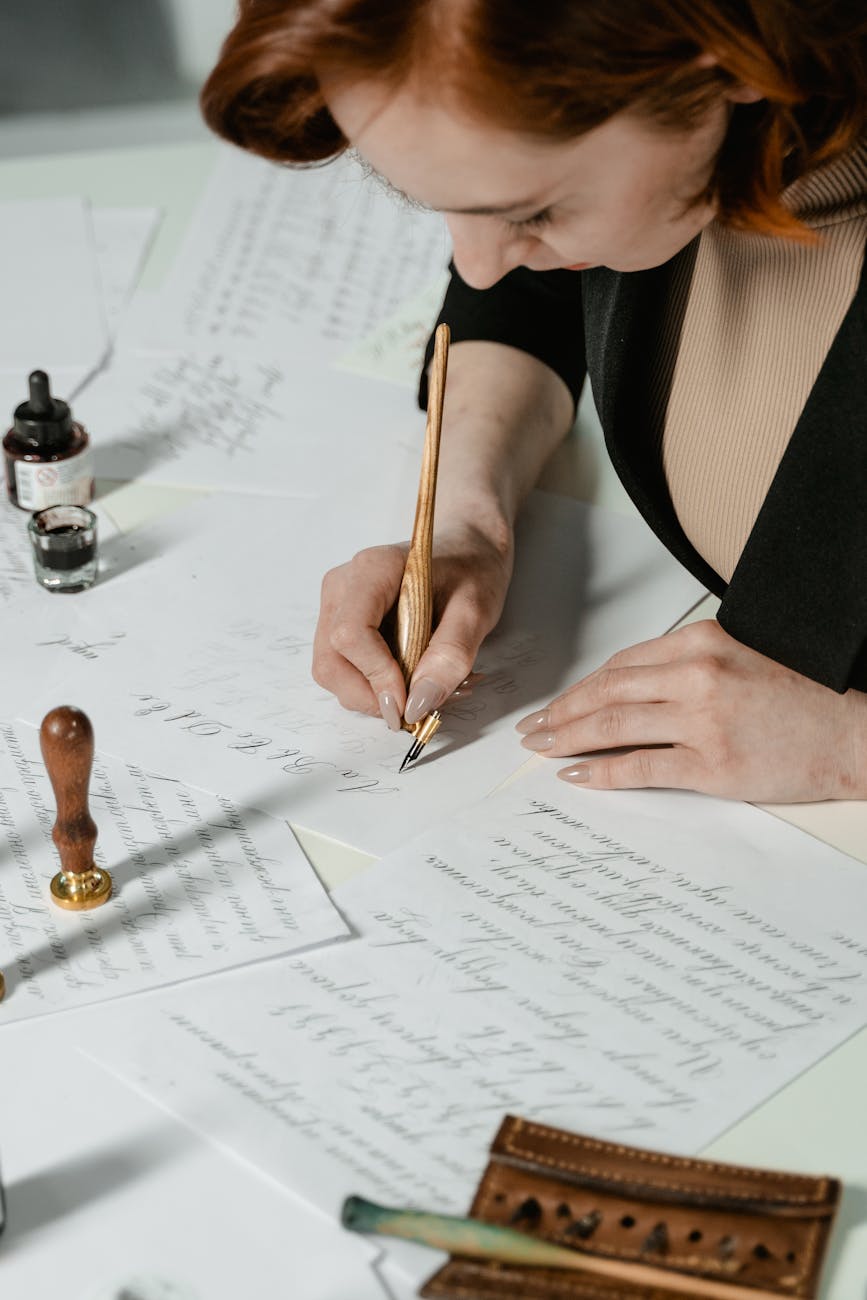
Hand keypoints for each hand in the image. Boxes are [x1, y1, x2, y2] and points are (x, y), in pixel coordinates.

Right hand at [313, 523, 513, 728]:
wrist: (467, 545)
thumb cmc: (472, 566)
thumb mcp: (477, 608)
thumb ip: (451, 655)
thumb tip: (420, 703)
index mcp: (372, 570)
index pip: (350, 633)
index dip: (376, 676)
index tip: (410, 703)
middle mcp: (342, 586)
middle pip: (331, 661)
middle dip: (371, 696)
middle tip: (417, 707)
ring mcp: (336, 605)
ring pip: (333, 671)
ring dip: (373, 695)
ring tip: (420, 691)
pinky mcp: (341, 624)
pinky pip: (344, 668)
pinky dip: (373, 687)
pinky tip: (408, 680)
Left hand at [516, 620, 866, 801]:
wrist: (852, 733)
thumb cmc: (800, 698)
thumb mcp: (740, 657)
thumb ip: (689, 664)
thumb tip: (632, 686)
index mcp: (701, 642)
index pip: (622, 664)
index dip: (583, 686)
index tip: (561, 701)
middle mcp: (696, 674)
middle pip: (606, 691)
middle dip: (561, 711)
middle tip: (533, 727)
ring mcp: (702, 720)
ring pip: (613, 726)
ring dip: (567, 738)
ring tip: (542, 749)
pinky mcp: (711, 763)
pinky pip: (640, 767)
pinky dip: (601, 773)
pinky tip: (577, 776)